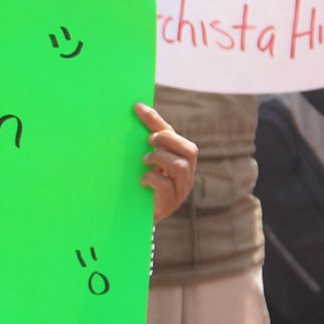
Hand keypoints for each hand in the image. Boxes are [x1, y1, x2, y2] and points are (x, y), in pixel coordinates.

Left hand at [136, 102, 196, 222]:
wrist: (134, 216)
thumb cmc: (140, 183)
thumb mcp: (142, 160)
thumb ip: (143, 138)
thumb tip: (138, 107)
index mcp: (178, 158)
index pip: (173, 133)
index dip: (156, 120)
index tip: (137, 108)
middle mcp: (185, 173)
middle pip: (190, 150)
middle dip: (168, 141)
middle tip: (149, 141)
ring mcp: (181, 189)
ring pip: (182, 167)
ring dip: (161, 159)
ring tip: (145, 161)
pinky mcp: (171, 203)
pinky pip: (168, 186)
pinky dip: (153, 179)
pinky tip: (142, 180)